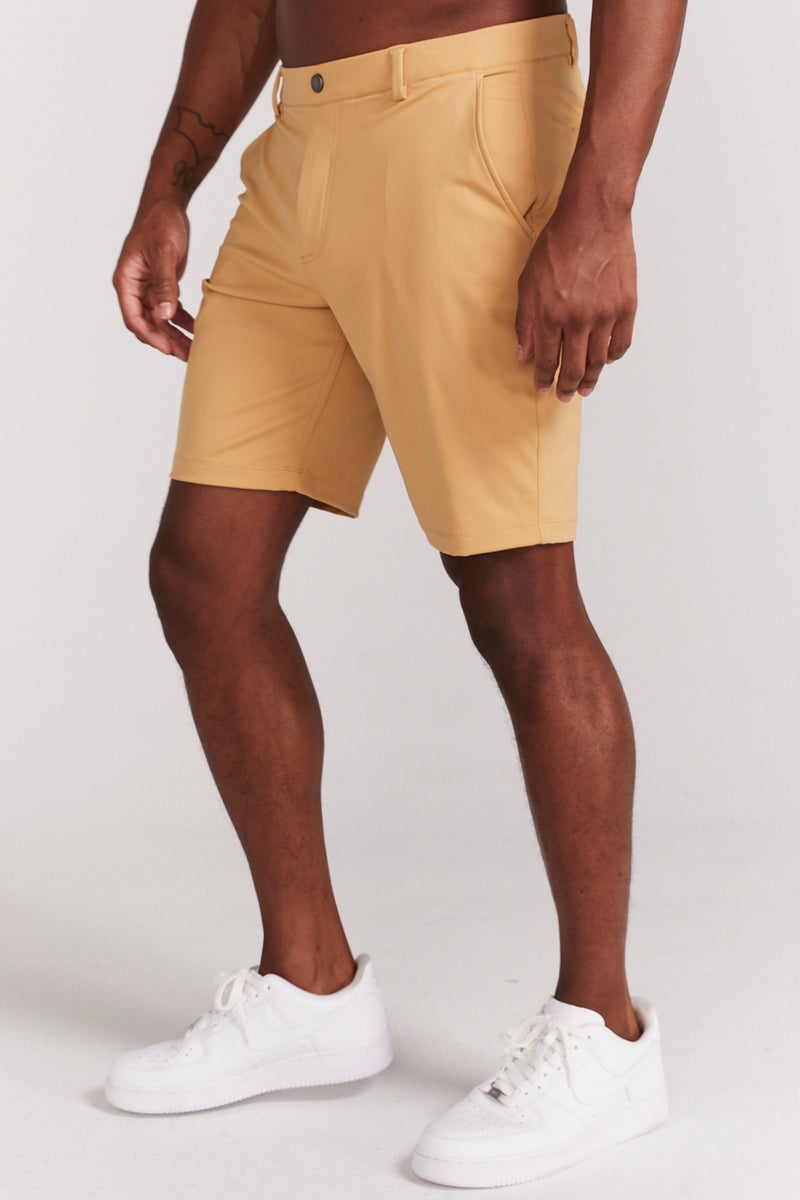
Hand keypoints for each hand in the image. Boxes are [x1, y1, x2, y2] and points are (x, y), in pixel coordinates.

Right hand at [113, 199, 194, 360]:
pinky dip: (182, 321)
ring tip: (193, 351)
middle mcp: (134, 287)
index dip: (149, 335)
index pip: (133, 317)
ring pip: (160, 320)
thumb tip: (164, 315)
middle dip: (166, 341)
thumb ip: (164, 284)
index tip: (167, 348)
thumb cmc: (159, 223)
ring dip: (175, 335)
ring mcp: (147, 288)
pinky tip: (196, 330)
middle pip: (147, 323)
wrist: (166, 205)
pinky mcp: (162, 285)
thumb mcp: (163, 253)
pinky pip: (170, 309)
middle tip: (186, 357)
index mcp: (126, 280)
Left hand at [515, 199, 636, 401]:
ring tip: (585, 387)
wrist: (593, 217)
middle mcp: (579, 320)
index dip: (544, 380)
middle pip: (575, 368)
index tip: (543, 389)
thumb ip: (525, 321)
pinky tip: (606, 360)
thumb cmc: (557, 244)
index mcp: (551, 315)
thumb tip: (524, 355)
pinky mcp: (626, 305)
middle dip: (567, 387)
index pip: (547, 361)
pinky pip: (621, 343)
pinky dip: (613, 357)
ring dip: (591, 379)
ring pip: (599, 361)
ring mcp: (605, 314)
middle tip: (564, 396)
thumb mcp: (528, 281)